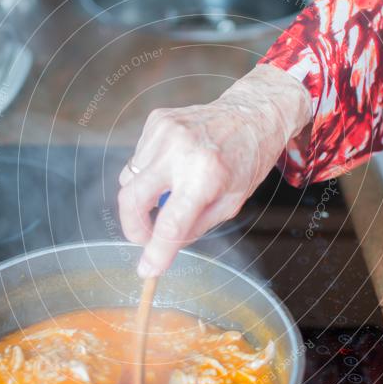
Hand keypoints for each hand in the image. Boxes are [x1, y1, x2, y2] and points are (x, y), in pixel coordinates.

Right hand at [118, 64, 311, 276]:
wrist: (254, 113)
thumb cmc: (247, 160)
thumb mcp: (231, 203)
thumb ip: (194, 227)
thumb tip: (160, 249)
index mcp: (207, 174)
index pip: (169, 224)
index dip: (154, 253)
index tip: (147, 270)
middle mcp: (181, 149)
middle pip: (131, 199)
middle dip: (132, 227)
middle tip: (144, 239)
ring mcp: (164, 132)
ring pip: (129, 180)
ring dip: (142, 197)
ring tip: (171, 191)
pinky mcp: (156, 120)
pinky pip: (137, 159)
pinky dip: (148, 172)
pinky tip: (173, 165)